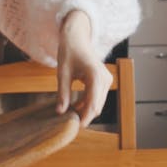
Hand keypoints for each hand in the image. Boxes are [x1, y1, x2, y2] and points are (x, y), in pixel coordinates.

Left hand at [56, 10, 112, 127]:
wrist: (77, 38)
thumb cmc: (69, 52)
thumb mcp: (62, 73)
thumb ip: (62, 93)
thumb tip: (60, 112)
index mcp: (96, 76)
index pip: (92, 105)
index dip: (84, 118)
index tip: (74, 128)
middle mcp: (105, 79)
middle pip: (97, 107)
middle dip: (84, 116)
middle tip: (67, 122)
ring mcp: (106, 80)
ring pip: (97, 104)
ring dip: (85, 110)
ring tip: (68, 113)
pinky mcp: (104, 81)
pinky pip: (97, 98)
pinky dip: (87, 103)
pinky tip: (74, 106)